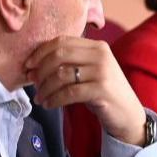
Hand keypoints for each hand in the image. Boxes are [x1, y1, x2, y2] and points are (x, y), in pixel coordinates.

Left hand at [24, 36, 146, 143]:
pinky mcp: (101, 90)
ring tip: (40, 97)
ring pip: (62, 75)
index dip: (40, 52)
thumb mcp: (90, 71)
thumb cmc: (103, 93)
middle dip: (41, 69)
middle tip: (32, 82)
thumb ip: (71, 62)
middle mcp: (101, 55)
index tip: (28, 65)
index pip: (62, 41)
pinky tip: (49, 104)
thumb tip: (35, 64)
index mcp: (97, 46)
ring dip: (45, 88)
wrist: (128, 114)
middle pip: (59, 55)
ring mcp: (102, 72)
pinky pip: (69, 92)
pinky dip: (54, 99)